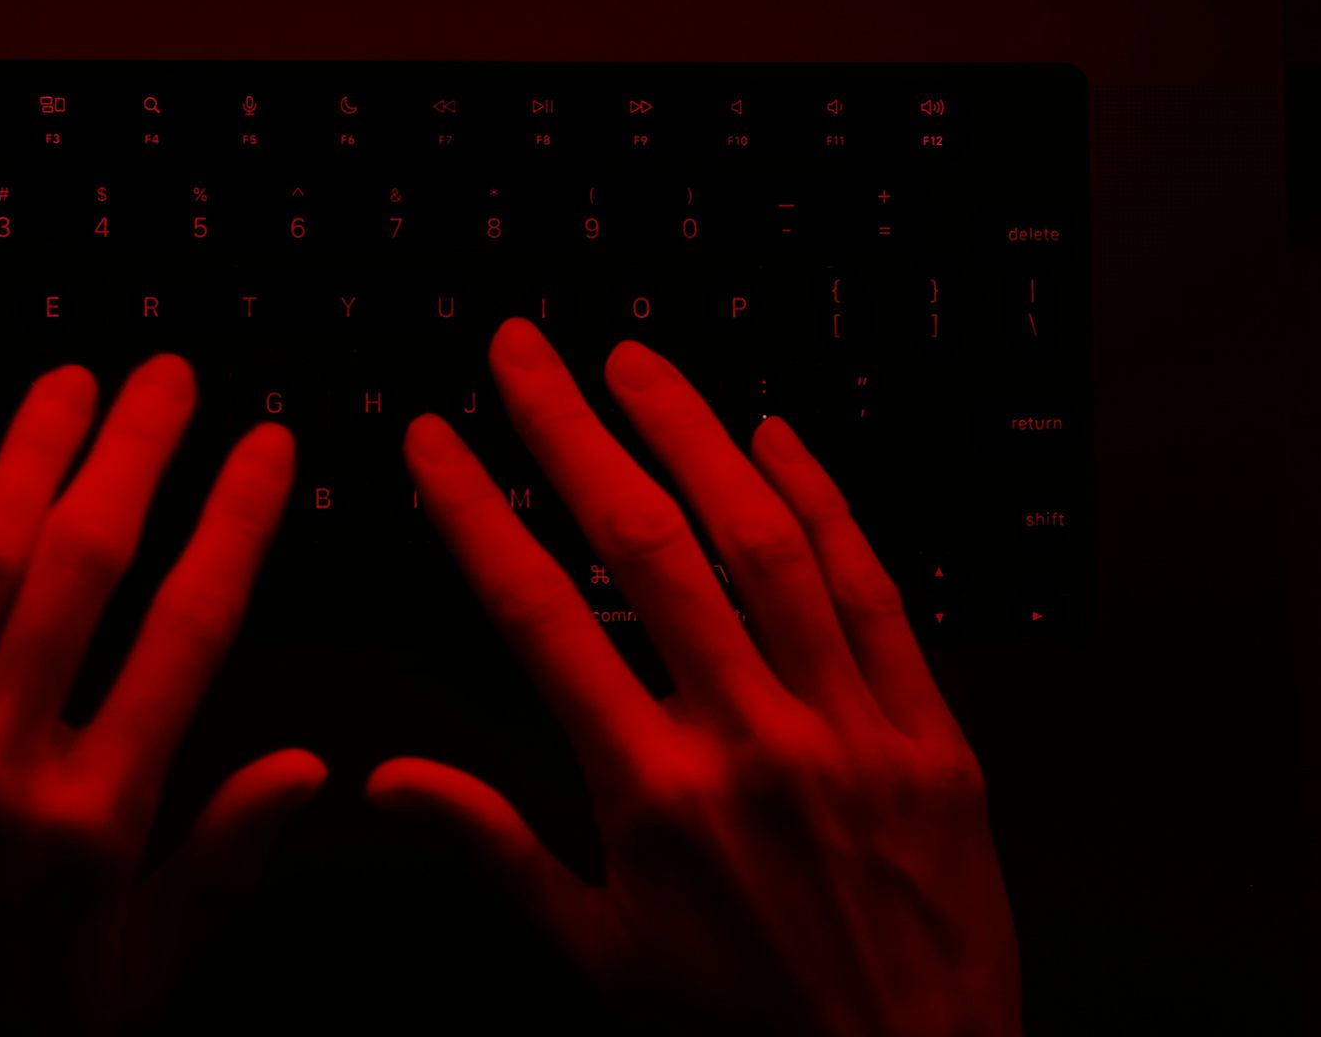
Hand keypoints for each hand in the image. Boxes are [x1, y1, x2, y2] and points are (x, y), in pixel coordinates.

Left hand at [0, 357, 324, 1033]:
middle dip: (137, 453)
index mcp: (92, 823)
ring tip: (71, 382)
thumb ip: (220, 867)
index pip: (189, 631)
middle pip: (86, 567)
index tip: (264, 451)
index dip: (236, 522)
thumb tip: (306, 772)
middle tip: (167, 378)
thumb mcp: (128, 985)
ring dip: (30, 453)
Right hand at [371, 320, 1018, 1035]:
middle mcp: (748, 739)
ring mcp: (848, 727)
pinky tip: (782, 437)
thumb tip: (389, 780)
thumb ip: (493, 849)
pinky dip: (827, 504)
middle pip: (646, 546)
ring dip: (693, 436)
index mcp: (652, 794)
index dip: (476, 510)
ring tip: (637, 362)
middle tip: (526, 350)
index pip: (539, 614)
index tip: (438, 440)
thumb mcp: (597, 957)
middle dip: (571, 430)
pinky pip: (876, 591)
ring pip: (763, 542)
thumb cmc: (745, 1029)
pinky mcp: (931, 734)